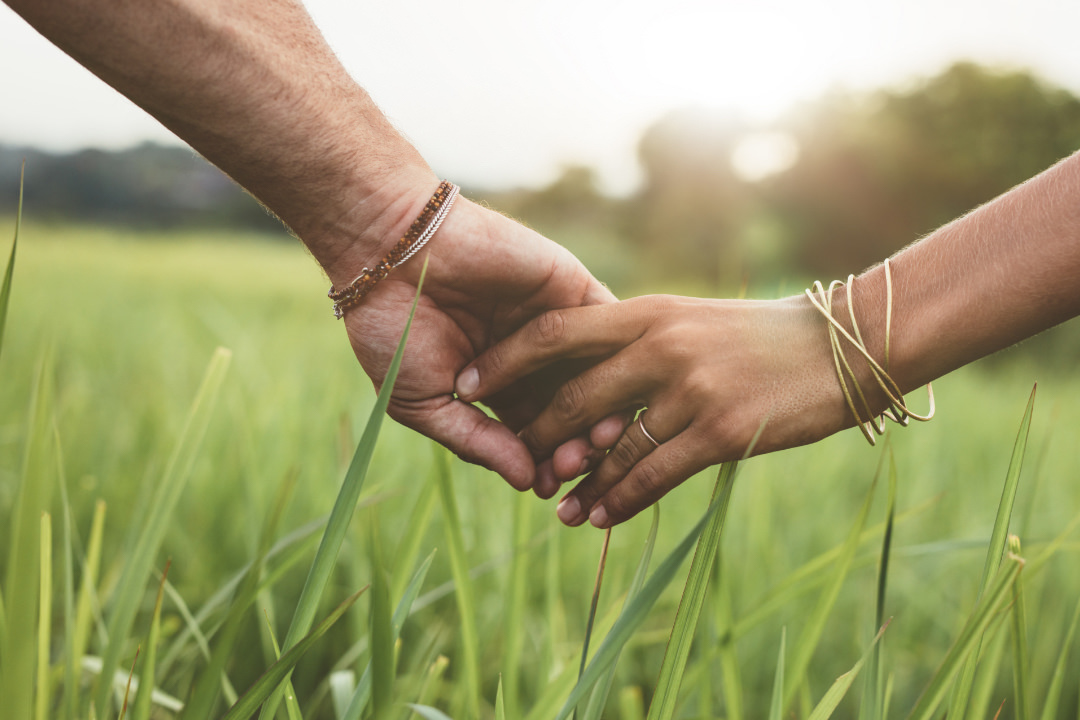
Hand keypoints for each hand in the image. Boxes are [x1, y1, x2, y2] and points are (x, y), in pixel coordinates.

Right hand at [340, 194, 621, 491]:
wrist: (390, 251)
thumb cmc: (393, 329)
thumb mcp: (425, 402)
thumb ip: (476, 442)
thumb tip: (526, 483)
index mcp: (499, 388)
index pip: (536, 436)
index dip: (544, 463)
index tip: (547, 487)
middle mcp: (533, 360)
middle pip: (573, 412)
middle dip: (576, 444)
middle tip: (574, 466)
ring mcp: (556, 324)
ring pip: (596, 375)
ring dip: (602, 409)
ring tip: (596, 439)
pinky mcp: (571, 288)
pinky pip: (608, 326)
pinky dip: (614, 358)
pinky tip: (612, 388)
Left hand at [455, 294, 857, 526]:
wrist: (841, 346)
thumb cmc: (759, 336)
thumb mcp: (690, 320)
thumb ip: (637, 340)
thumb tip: (584, 373)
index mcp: (647, 312)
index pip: (554, 332)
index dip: (504, 360)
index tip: (469, 382)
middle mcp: (660, 346)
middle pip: (572, 398)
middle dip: (537, 437)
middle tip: (518, 465)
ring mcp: (689, 390)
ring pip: (610, 447)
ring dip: (578, 483)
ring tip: (555, 509)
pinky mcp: (719, 432)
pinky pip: (652, 476)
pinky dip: (620, 501)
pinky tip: (600, 518)